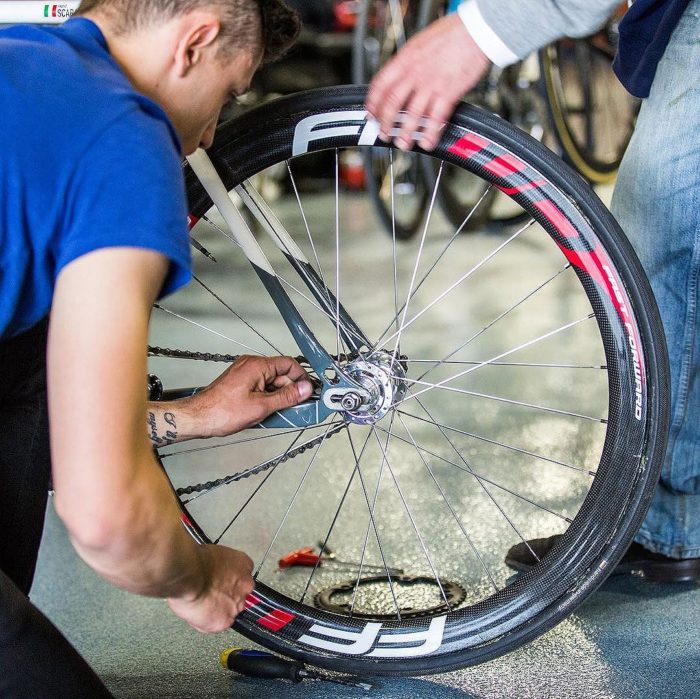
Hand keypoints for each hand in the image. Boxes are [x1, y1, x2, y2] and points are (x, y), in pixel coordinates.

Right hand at [167, 544, 254, 632]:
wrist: (187, 574)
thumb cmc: (194, 562)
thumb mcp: (214, 554)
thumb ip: (222, 568)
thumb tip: (216, 573)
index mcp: (243, 565)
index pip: (242, 577)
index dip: (229, 582)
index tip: (221, 584)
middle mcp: (245, 585)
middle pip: (239, 594)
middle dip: (226, 596)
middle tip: (210, 594)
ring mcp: (237, 604)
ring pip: (229, 611)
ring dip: (218, 609)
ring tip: (201, 603)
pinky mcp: (225, 621)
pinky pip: (217, 625)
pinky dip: (207, 622)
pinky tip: (198, 612)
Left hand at [190, 355, 312, 436]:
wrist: (198, 418)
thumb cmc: (222, 411)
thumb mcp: (261, 406)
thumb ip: (286, 397)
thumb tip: (305, 389)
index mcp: (257, 365)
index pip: (289, 364)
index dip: (301, 378)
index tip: (308, 392)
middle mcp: (251, 365)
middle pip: (280, 375)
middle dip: (289, 391)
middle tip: (295, 409)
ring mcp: (244, 373)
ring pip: (271, 383)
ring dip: (277, 397)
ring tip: (275, 414)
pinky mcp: (240, 383)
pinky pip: (260, 387)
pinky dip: (266, 399)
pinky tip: (265, 412)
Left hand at [366, 13, 490, 150]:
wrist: (476, 29)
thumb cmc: (452, 33)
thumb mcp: (419, 43)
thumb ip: (408, 62)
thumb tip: (399, 76)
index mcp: (405, 59)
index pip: (380, 84)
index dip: (373, 103)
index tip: (371, 114)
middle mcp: (414, 73)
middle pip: (392, 103)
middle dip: (385, 123)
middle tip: (384, 134)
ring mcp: (430, 84)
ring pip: (412, 114)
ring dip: (405, 133)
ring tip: (403, 143)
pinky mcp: (448, 92)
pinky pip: (436, 118)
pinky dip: (430, 133)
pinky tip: (427, 142)